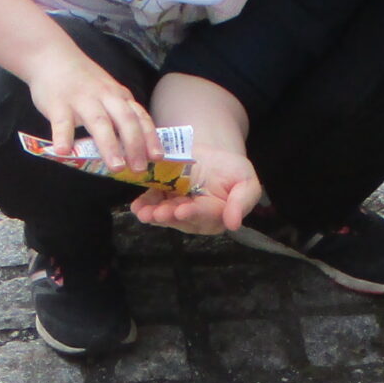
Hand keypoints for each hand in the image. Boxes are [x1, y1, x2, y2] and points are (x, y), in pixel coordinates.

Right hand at [26, 43, 157, 169]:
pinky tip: (64, 152)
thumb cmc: (82, 80)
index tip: (158, 157)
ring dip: (110, 145)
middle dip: (135, 145)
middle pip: (125, 120)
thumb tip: (133, 146)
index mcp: (118, 97)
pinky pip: (62, 122)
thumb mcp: (107, 92)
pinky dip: (63, 137)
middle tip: (140, 168)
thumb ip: (118, 113)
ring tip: (116, 167)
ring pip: (99, 122)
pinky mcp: (58, 103)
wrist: (51, 55)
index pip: (139, 117)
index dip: (150, 137)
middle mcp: (105, 97)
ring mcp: (81, 99)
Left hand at [130, 143, 261, 234]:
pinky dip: (144, 204)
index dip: (194, 213)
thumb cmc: (233, 171)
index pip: (206, 215)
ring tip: (143, 212)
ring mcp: (177, 210)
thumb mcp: (246, 182)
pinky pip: (153, 204)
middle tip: (158, 213)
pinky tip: (137, 205)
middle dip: (168, 216)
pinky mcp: (163, 200)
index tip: (183, 211)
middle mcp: (195, 218)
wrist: (213, 157)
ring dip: (153, 214)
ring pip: (165, 215)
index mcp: (217, 215)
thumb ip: (242, 202)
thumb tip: (234, 224)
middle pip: (181, 219)